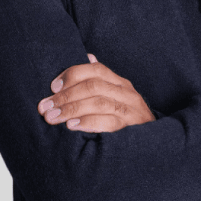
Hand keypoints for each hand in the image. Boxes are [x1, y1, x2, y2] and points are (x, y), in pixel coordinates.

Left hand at [38, 55, 155, 132]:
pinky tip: (72, 126)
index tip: (52, 86)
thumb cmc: (127, 118)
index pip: (96, 70)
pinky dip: (88, 123)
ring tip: (52, 117)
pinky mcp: (132, 128)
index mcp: (120, 83)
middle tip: (44, 107)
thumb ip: (101, 80)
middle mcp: (126, 93)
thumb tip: (88, 56)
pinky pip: (109, 123)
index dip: (73, 74)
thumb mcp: (116, 96)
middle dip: (66, 95)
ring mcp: (130, 110)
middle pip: (94, 86)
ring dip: (72, 109)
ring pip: (99, 102)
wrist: (155, 145)